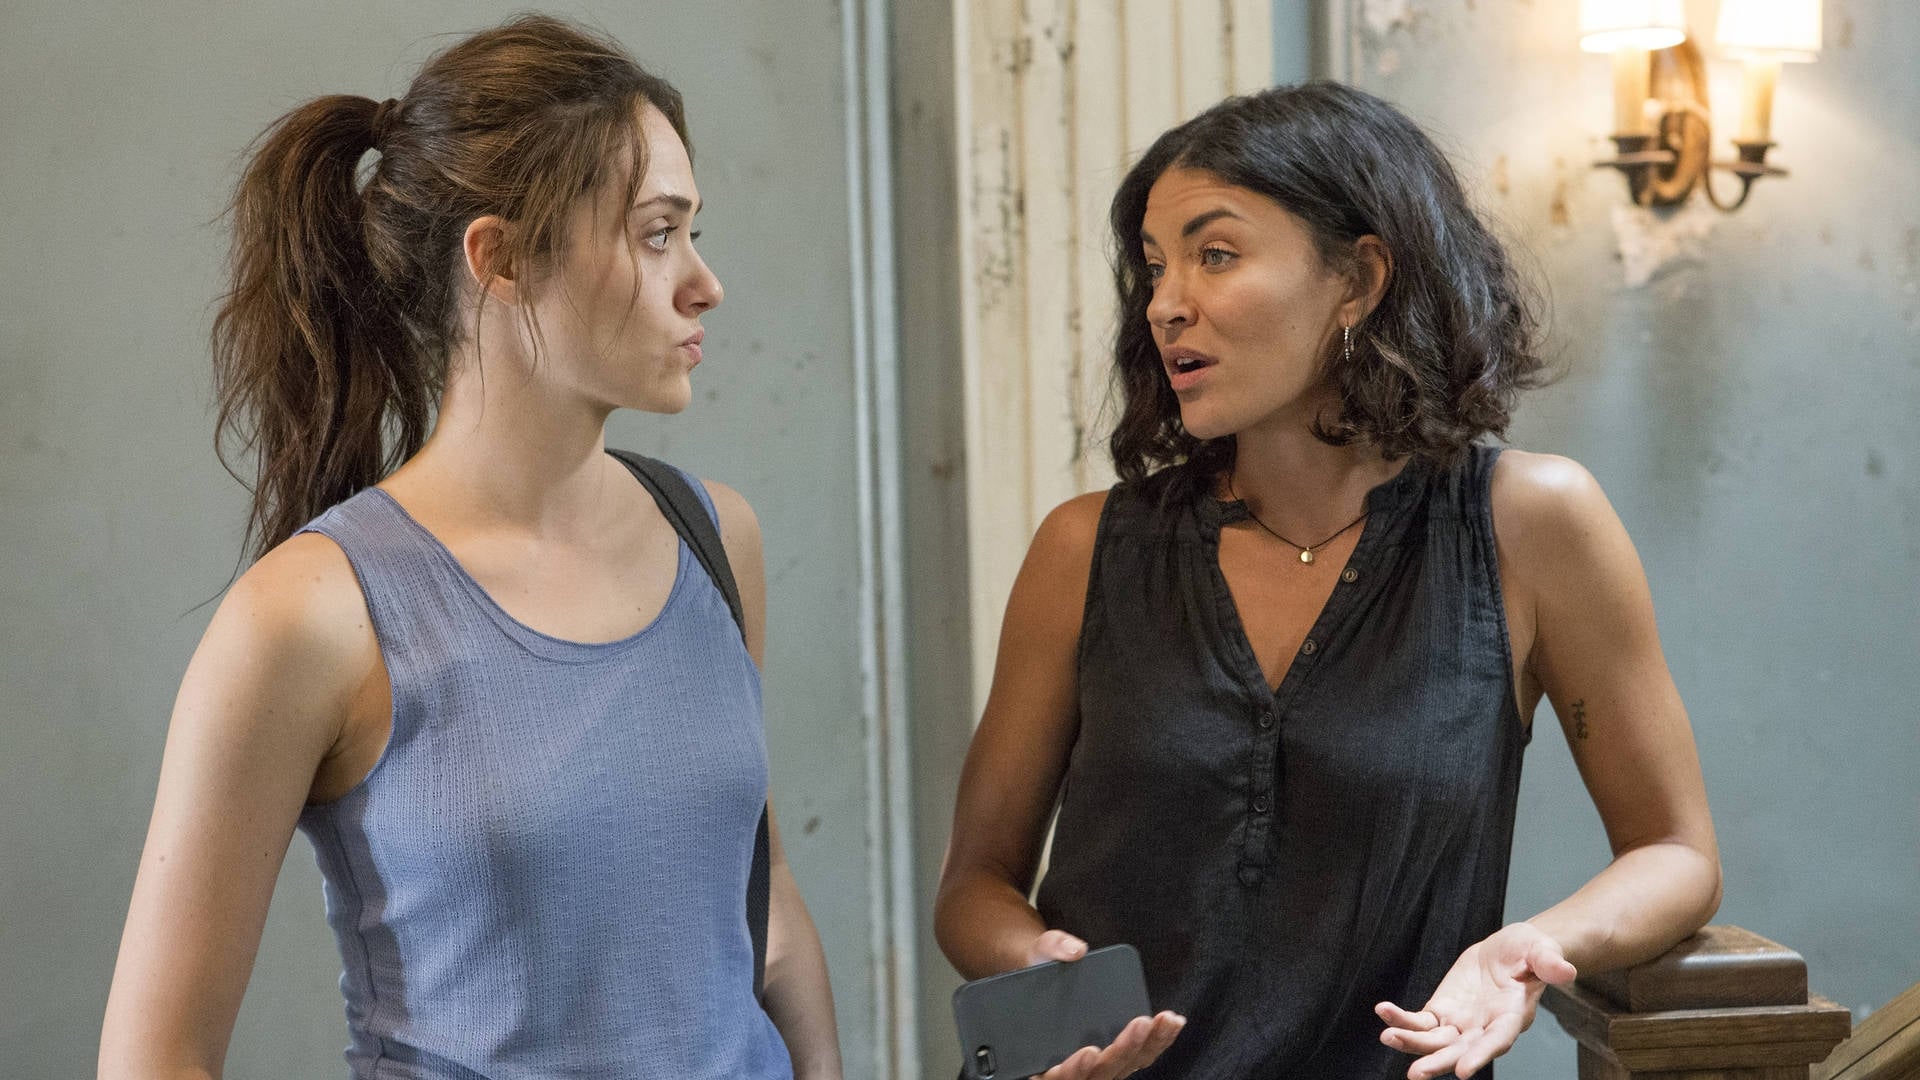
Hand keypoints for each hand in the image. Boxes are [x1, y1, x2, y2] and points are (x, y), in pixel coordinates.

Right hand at [1021, 930, 1185, 1079]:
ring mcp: (1098, 1064)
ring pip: (1124, 1067)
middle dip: (1122, 1051)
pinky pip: (1139, 1057)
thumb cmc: (1040, 969)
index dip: (1074, 1069)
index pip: (1057, 1076)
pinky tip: (1172, 1022)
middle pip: (1099, 1074)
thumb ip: (1053, 948)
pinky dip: (1157, 1042)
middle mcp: (1072, 1065)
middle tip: (1139, 1024)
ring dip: (1147, 1046)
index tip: (1088, 1051)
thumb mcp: (1039, 952)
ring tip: (1165, 1020)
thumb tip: (1076, 950)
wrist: (1047, 971)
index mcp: (1041, 1056)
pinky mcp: (1117, 1054)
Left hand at [1374, 922, 1576, 1079]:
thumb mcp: (1542, 950)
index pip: (1497, 1041)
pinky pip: (1420, 1022)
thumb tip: (1566, 971)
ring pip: (1434, 1042)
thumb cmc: (1530, 953)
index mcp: (1512, 1017)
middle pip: (1460, 1052)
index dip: (1481, 1055)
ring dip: (1412, 1043)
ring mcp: (1461, 1024)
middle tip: (1416, 1074)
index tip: (1463, 1071)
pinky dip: (1402, 1019)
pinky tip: (1383, 1012)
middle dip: (1438, 1062)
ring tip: (1388, 1036)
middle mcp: (1485, 1029)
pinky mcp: (1442, 1013)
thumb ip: (1549, 962)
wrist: (1509, 952)